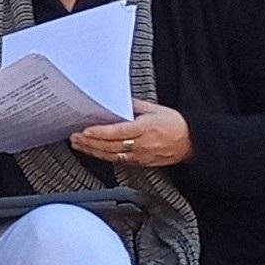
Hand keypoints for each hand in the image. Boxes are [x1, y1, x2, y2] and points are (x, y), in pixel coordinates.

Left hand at [69, 99, 192, 169]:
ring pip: (111, 155)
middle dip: (90, 142)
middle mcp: (141, 144)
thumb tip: (118, 101)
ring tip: (78, 145)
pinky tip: (93, 152)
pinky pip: (118, 160)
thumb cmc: (175, 124)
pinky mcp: (140, 163)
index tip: (86, 131)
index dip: (100, 132)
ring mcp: (140, 156)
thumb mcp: (156, 109)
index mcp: (145, 128)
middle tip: (74, 138)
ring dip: (93, 151)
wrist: (190, 142)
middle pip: (111, 146)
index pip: (118, 132)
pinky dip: (104, 156)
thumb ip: (135, 106)